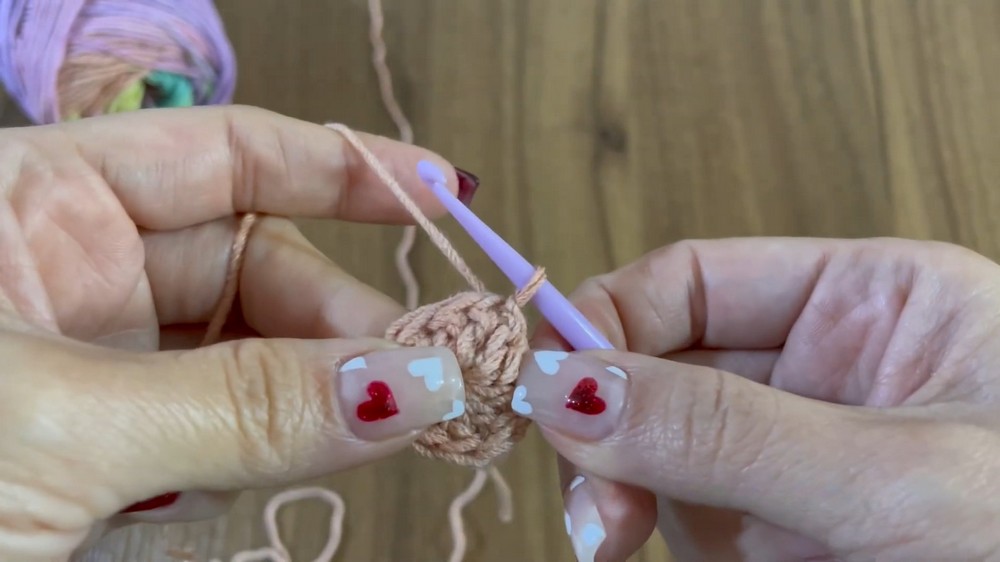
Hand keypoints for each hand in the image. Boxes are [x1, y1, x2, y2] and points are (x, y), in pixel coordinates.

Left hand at [0, 106, 470, 560]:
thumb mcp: (59, 429)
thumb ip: (245, 408)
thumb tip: (411, 383)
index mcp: (35, 206)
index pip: (223, 154)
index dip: (341, 167)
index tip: (441, 196)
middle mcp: (74, 270)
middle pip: (259, 266)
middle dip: (344, 320)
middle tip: (422, 379)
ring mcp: (99, 358)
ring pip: (254, 353)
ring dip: (317, 394)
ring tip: (367, 433)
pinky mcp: (114, 441)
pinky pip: (228, 424)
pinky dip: (269, 450)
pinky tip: (273, 473)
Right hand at [526, 238, 999, 560]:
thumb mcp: (893, 478)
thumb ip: (726, 431)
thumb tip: (566, 383)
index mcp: (870, 303)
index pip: (692, 279)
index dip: (607, 319)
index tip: (550, 386)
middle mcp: (823, 370)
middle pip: (661, 366)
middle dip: (611, 425)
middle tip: (592, 501)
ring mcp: (795, 456)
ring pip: (659, 448)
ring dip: (620, 490)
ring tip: (614, 541)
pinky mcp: (781, 531)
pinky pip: (682, 515)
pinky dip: (648, 534)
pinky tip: (640, 549)